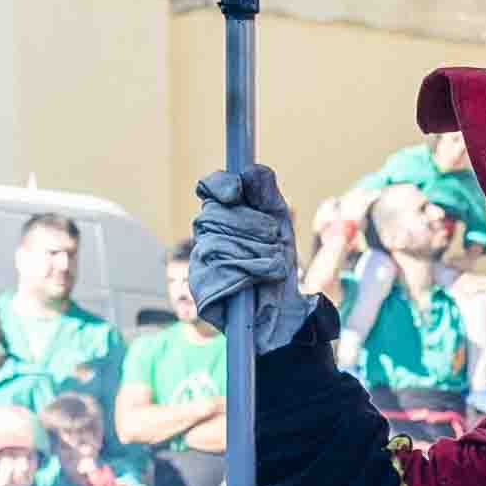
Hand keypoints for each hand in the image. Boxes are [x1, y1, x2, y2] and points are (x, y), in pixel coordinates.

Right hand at [184, 165, 302, 353]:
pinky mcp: (202, 289)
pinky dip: (250, 273)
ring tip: (272, 267)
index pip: (210, 188)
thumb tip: (250, 172)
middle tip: (274, 241)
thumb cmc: (280, 266)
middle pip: (217, 214)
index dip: (221, 185)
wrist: (285, 314)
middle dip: (252, 225)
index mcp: (223, 217)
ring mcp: (200, 263)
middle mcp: (206, 237)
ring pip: (221, 242)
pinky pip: (223, 269)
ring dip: (257, 252)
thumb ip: (267, 194)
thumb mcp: (280, 223)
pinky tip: (260, 281)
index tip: (237, 192)